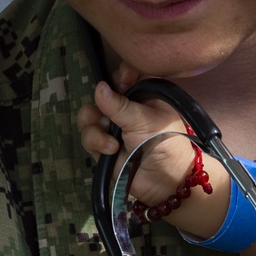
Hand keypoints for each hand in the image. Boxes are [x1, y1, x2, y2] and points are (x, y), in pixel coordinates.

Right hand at [77, 75, 200, 208]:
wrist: (166, 180)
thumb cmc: (165, 142)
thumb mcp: (145, 120)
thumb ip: (120, 105)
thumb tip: (99, 87)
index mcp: (144, 96)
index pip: (127, 75)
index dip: (122, 74)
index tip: (123, 77)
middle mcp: (126, 109)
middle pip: (102, 94)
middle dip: (101, 101)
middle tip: (110, 109)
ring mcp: (113, 127)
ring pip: (89, 115)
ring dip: (95, 124)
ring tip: (110, 137)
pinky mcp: (103, 146)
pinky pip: (89, 137)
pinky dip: (97, 142)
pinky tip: (112, 149)